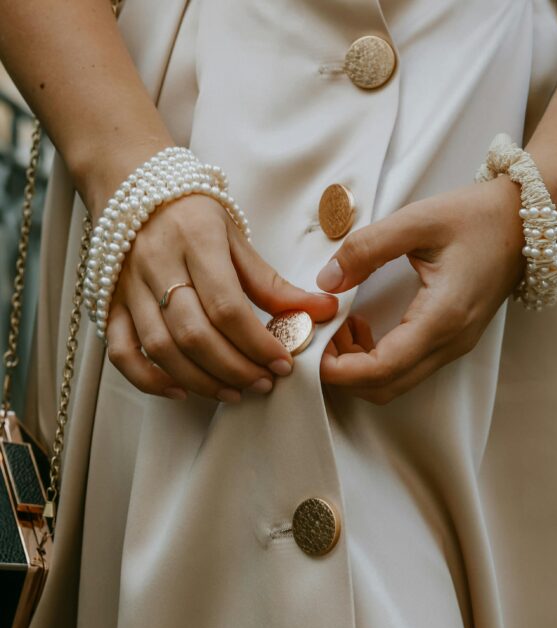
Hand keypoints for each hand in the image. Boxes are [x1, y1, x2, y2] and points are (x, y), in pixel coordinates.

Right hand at [106, 194, 338, 401]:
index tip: (283, 362)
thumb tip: (322, 311)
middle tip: (263, 383)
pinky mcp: (109, 304)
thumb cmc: (189, 212)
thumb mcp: (234, 237)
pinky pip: (122, 353)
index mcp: (195, 240)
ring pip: (162, 348)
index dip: (257, 342)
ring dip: (202, 380)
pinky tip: (181, 391)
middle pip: (194, 334)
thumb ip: (272, 282)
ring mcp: (128, 287)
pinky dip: (149, 379)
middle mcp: (157, 264)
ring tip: (235, 391)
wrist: (127, 181)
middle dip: (235, 368)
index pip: (227, 306)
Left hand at [316, 176, 525, 403]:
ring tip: (341, 327)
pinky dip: (376, 361)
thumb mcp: (418, 219)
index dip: (338, 369)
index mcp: (441, 317)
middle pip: (383, 389)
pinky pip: (407, 370)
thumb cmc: (478, 216)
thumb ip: (368, 248)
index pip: (380, 369)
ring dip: (358, 368)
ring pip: (394, 384)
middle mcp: (449, 343)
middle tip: (320, 335)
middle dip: (342, 374)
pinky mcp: (452, 343)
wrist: (526, 219)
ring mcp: (453, 347)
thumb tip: (326, 281)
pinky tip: (364, 326)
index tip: (311, 343)